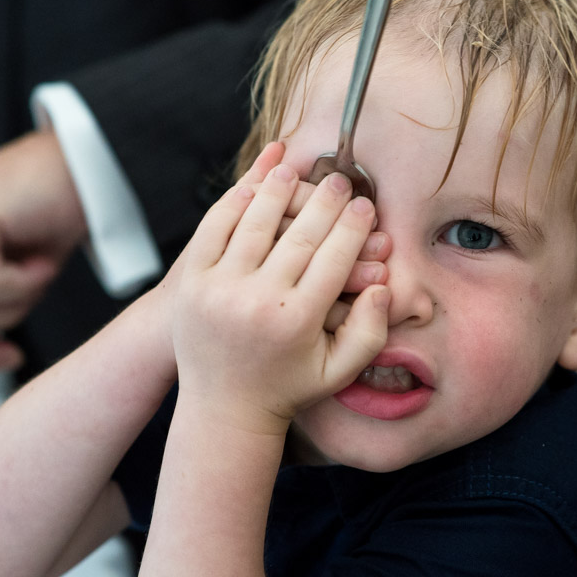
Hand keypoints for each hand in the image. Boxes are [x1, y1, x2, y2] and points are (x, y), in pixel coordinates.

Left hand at [163, 158, 388, 434]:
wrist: (222, 408)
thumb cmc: (288, 385)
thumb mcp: (338, 371)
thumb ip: (370, 332)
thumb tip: (384, 286)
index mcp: (297, 322)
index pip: (333, 257)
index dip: (353, 226)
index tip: (366, 204)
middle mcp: (257, 301)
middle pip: (300, 235)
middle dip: (325, 201)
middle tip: (341, 179)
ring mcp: (219, 289)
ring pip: (254, 223)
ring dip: (277, 190)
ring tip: (294, 169)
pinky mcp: (191, 282)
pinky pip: (214, 229)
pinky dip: (233, 203)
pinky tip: (252, 186)